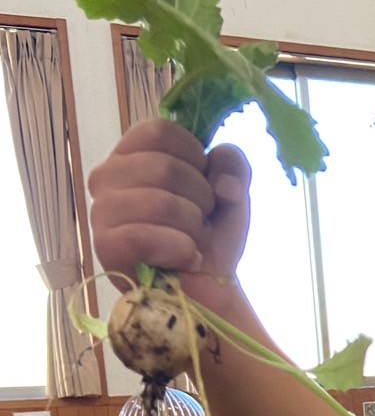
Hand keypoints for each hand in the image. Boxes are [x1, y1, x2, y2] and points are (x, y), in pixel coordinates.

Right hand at [89, 119, 250, 307]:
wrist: (211, 283)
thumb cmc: (211, 230)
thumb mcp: (231, 186)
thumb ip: (232, 162)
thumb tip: (223, 184)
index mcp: (133, 153)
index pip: (159, 131)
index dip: (195, 157)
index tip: (204, 183)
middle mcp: (108, 176)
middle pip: (164, 167)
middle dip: (201, 199)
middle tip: (201, 220)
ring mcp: (101, 211)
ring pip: (159, 202)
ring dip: (193, 227)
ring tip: (193, 240)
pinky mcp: (105, 246)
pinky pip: (143, 236)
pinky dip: (178, 248)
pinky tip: (186, 257)